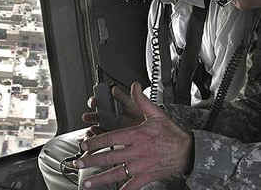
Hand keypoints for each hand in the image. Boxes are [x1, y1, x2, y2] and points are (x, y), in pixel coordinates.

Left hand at [75, 82, 192, 189]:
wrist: (188, 152)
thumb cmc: (171, 134)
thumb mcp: (157, 114)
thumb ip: (142, 101)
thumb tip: (134, 86)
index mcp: (136, 135)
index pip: (111, 138)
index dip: (95, 142)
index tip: (84, 144)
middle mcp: (136, 152)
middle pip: (109, 157)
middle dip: (91, 161)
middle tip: (78, 163)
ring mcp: (141, 166)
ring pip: (116, 173)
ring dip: (100, 179)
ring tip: (87, 183)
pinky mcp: (147, 176)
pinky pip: (132, 186)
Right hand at [82, 84, 144, 135]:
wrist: (154, 134)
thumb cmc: (145, 119)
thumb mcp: (138, 106)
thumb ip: (129, 97)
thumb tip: (121, 88)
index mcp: (117, 108)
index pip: (102, 102)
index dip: (95, 102)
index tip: (93, 102)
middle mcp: (112, 118)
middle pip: (97, 116)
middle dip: (91, 116)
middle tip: (87, 117)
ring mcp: (112, 129)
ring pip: (98, 128)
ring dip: (92, 129)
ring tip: (91, 130)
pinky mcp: (113, 140)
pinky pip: (102, 140)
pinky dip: (98, 140)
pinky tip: (97, 140)